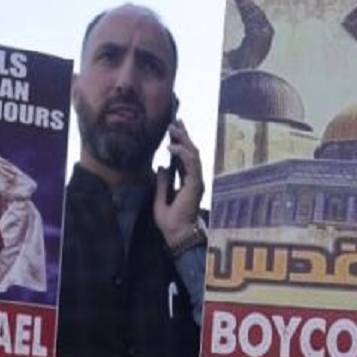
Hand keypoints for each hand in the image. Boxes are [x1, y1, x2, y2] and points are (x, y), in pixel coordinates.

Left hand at [153, 119, 204, 248]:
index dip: (180, 143)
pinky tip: (172, 148)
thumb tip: (162, 166)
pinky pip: (192, 164)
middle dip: (184, 136)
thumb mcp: (160, 199)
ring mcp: (196, 181)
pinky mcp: (196, 184)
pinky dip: (183, 154)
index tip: (173, 130)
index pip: (185, 158)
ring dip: (183, 140)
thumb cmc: (170, 222)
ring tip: (172, 130)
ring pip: (193, 154)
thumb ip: (162, 182)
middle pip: (191, 152)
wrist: (177, 235)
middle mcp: (194, 180)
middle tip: (175, 122)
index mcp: (187, 182)